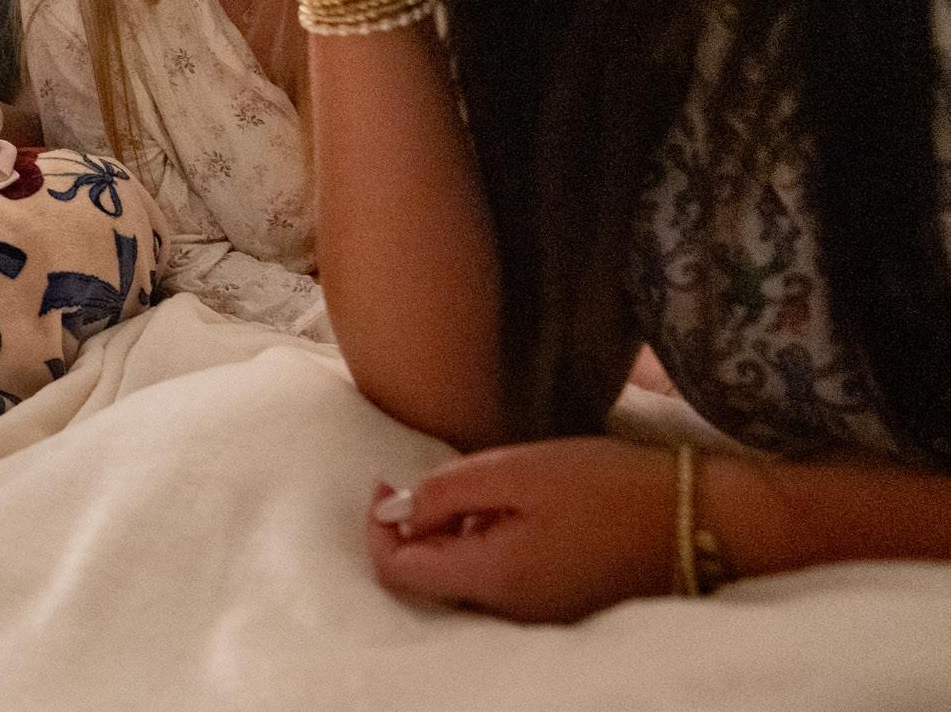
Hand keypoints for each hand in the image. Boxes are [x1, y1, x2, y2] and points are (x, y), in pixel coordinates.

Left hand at [369, 437, 685, 622]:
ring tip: (490, 493)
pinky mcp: (566, 610)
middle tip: (438, 482)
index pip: (397, 571)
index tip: (385, 483)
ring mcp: (540, 617)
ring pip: (467, 582)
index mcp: (492, 578)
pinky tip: (525, 515)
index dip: (378, 527)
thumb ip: (446, 492)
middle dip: (419, 530)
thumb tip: (397, 513)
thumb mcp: (518, 469)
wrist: (708, 520)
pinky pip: (505, 586)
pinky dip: (492, 550)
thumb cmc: (613, 487)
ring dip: (457, 539)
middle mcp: (510, 613)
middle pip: (430, 580)